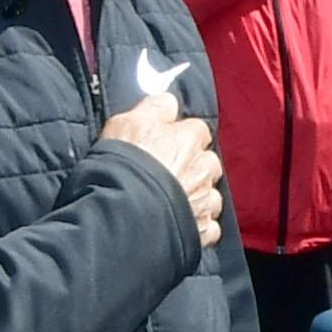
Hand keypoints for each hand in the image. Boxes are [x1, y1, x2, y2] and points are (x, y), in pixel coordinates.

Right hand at [102, 93, 223, 246]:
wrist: (120, 212)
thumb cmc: (121, 165)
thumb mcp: (126, 123)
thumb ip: (154, 107)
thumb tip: (169, 101)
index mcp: (189, 140)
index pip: (197, 130)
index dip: (181, 137)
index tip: (166, 144)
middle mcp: (203, 169)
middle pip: (208, 163)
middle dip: (194, 167)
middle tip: (169, 174)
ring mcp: (204, 201)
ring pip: (211, 195)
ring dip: (198, 196)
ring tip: (174, 201)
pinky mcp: (201, 230)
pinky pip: (209, 226)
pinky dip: (199, 224)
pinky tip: (182, 223)